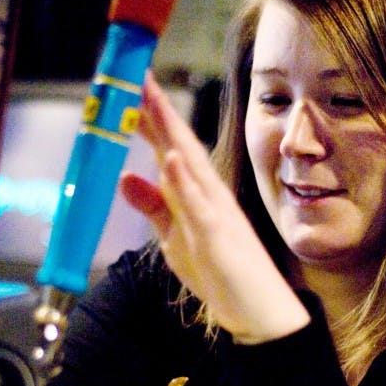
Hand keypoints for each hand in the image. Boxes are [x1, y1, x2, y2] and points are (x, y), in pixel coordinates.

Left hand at [120, 72, 309, 343]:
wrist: (259, 310)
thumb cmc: (221, 273)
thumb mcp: (174, 238)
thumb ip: (155, 207)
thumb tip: (126, 177)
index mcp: (197, 194)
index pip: (170, 149)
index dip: (149, 119)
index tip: (129, 87)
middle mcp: (209, 195)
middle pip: (180, 145)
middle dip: (158, 111)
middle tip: (136, 74)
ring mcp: (215, 213)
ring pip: (190, 164)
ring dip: (170, 131)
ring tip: (150, 98)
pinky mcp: (216, 237)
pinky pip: (198, 206)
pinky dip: (184, 181)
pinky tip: (170, 158)